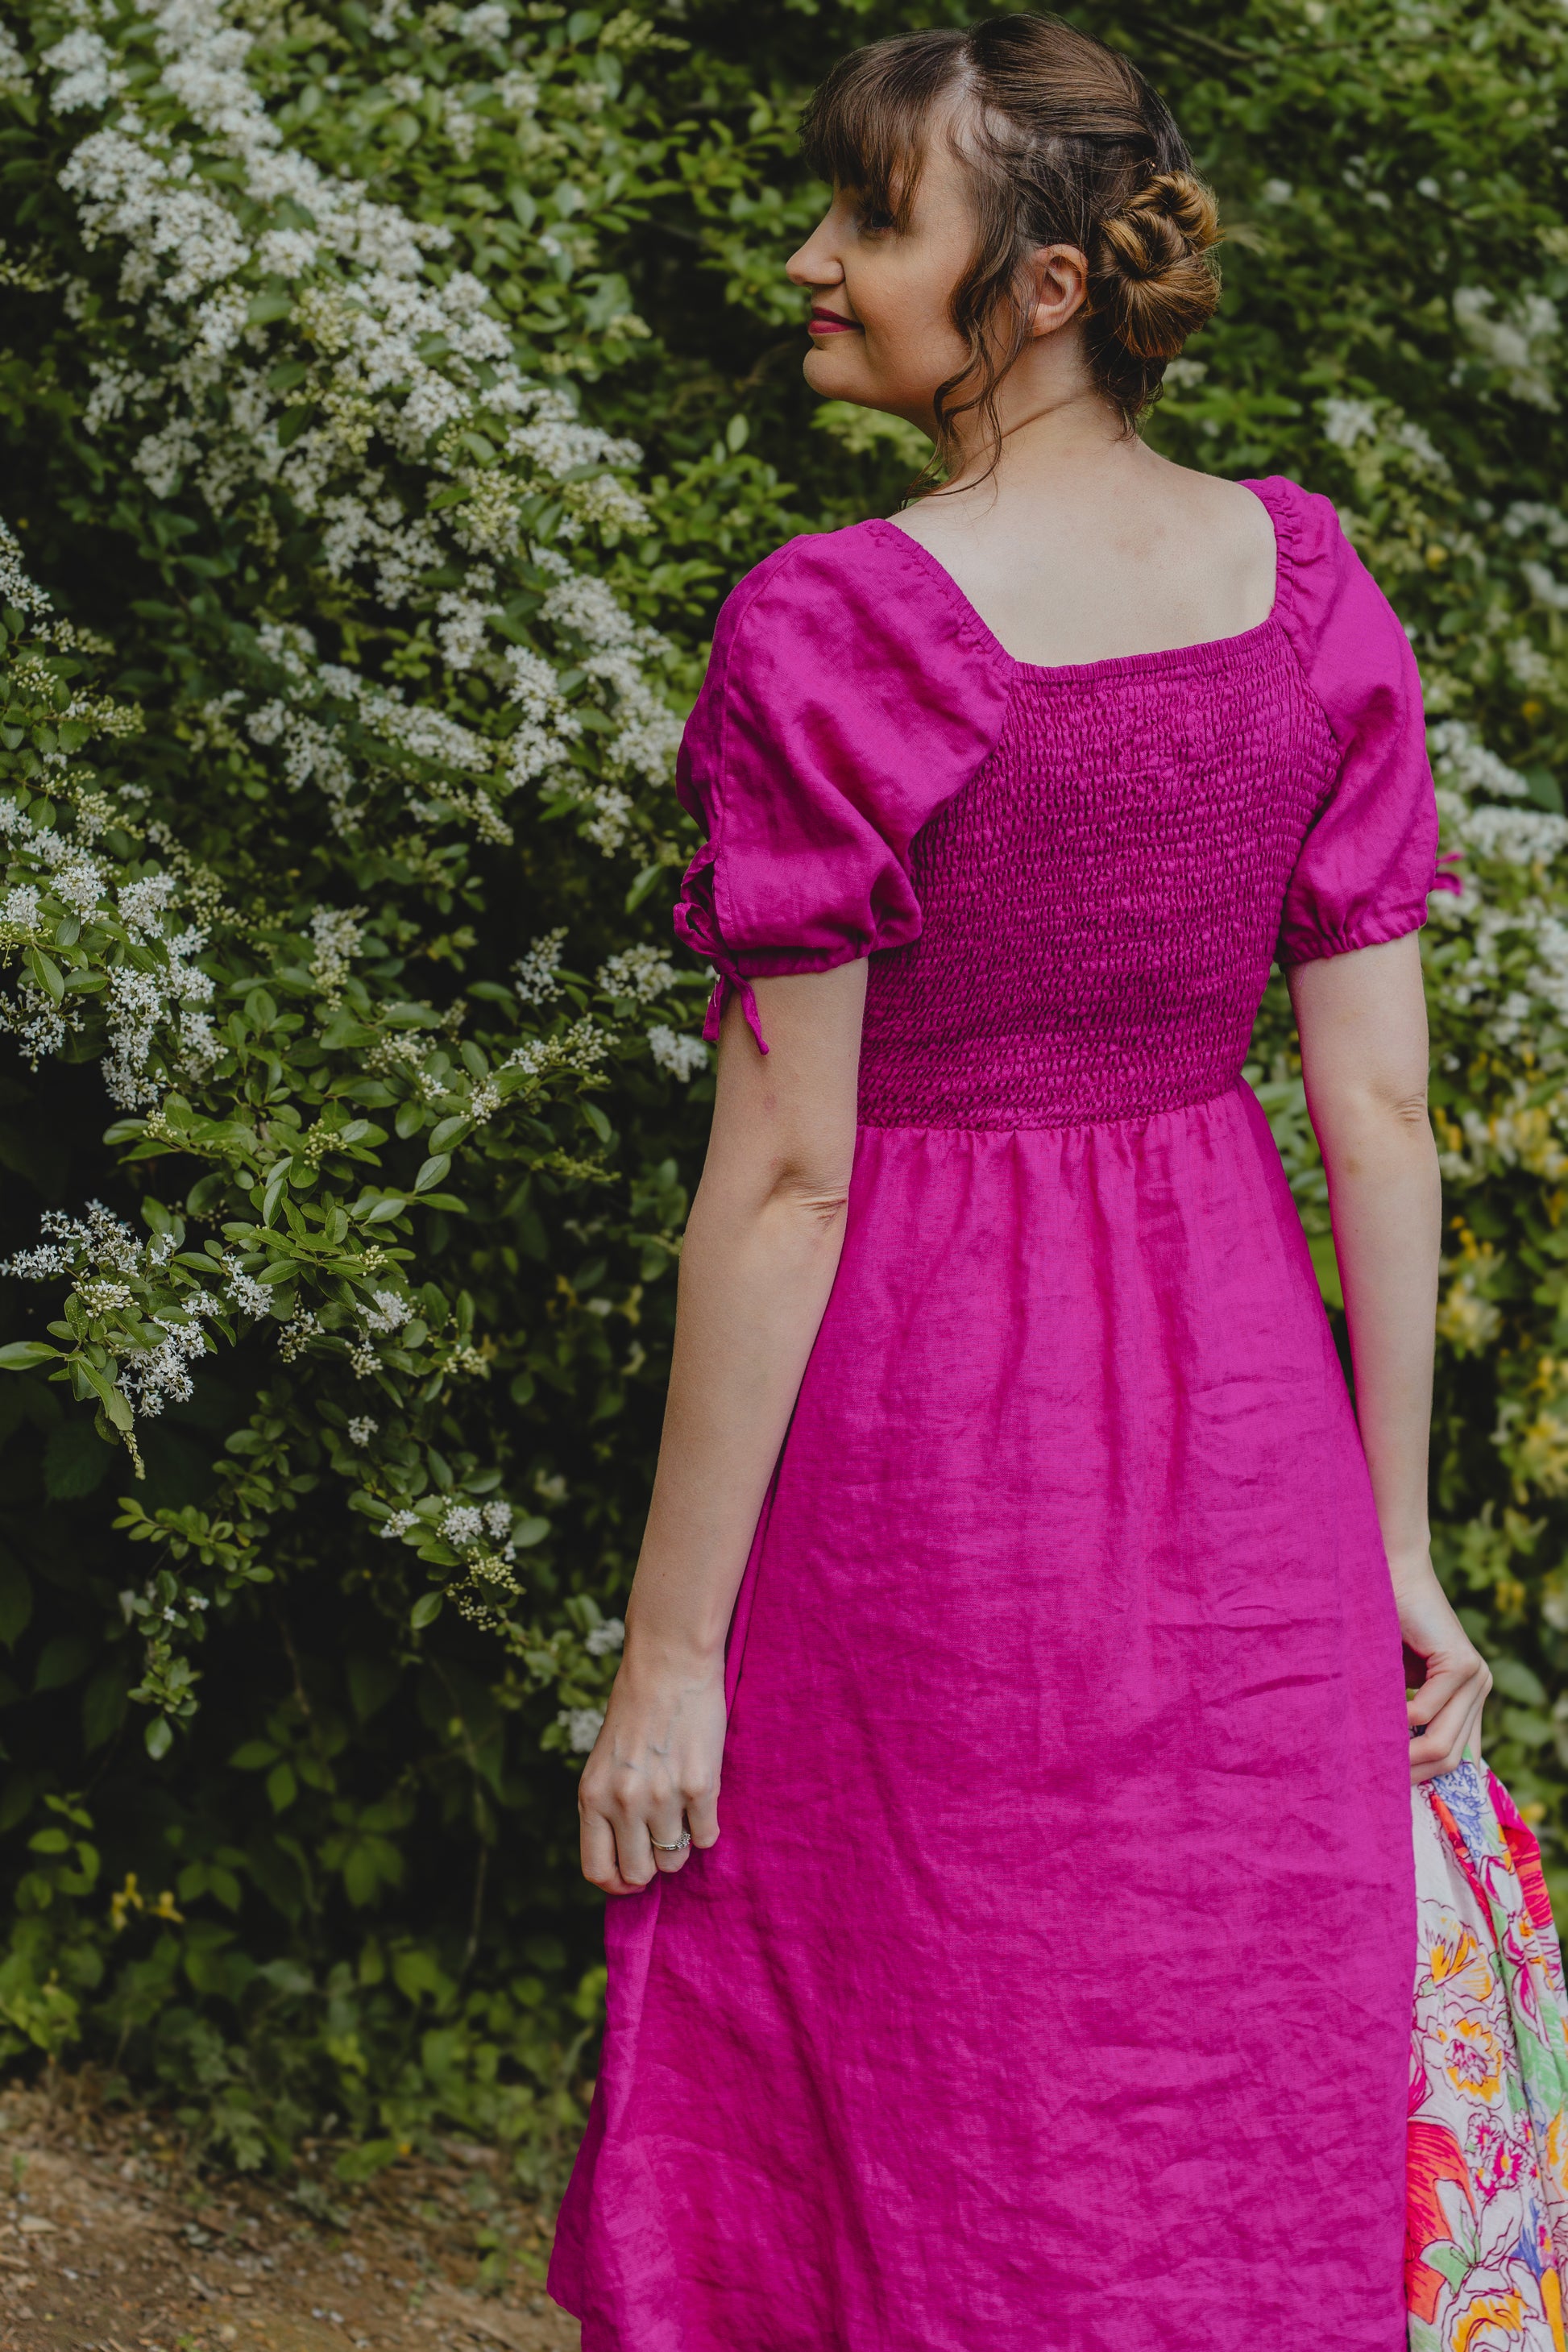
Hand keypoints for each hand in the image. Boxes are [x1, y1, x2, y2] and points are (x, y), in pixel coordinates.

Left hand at [578, 1640, 726, 1894]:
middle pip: (639, 1874)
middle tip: (662, 1842)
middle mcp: (622, 1802)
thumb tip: (626, 1862)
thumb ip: (608, 1807)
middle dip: (652, 1866)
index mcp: (591, 1796)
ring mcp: (662, 1796)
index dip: (617, 1884)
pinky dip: (706, 1828)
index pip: (597, 1871)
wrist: (669, 1664)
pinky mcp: (700, 1787)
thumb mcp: (605, 1763)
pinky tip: (702, 1800)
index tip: (633, 1878)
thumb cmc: (636, 1711)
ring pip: (675, 1860)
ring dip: (681, 1844)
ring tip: (682, 1811)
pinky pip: (706, 1838)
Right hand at [1391, 1548, 1491, 1785]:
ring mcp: (1475, 1677)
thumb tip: (1395, 1771)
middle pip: (1452, 1758)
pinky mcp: (1459, 1663)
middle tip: (1376, 1779)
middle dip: (1414, 1775)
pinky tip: (1374, 1713)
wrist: (1392, 1574)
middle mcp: (1480, 1689)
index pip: (1462, 1757)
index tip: (1397, 1794)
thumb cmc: (1385, 1625)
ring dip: (1403, 1753)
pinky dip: (1396, 1719)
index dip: (1433, 1782)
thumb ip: (1407, 1716)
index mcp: (1470, 1697)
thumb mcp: (1400, 1681)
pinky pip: (1425, 1711)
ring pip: (1443, 1743)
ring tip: (1371, 1754)